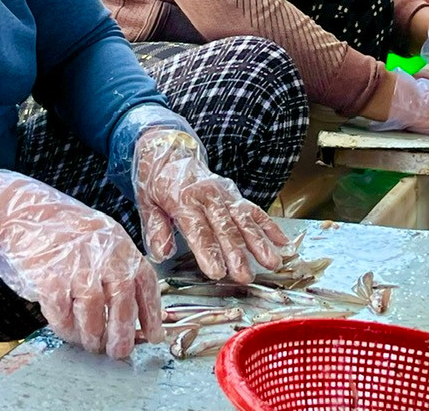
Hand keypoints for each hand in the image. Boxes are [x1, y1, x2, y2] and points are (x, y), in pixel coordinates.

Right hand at [0, 170, 160, 358]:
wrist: (21, 213)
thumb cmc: (60, 228)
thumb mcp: (98, 236)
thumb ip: (116, 264)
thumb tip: (134, 308)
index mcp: (118, 244)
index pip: (144, 282)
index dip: (151, 313)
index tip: (154, 335)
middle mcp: (102, 255)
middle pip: (122, 304)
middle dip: (122, 335)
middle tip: (119, 352)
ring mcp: (75, 268)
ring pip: (93, 316)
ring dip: (93, 337)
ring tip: (91, 344)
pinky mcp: (50, 281)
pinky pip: (63, 317)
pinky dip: (66, 330)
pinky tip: (67, 331)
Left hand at [133, 130, 287, 284]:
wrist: (169, 152)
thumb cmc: (156, 181)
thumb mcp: (146, 202)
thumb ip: (156, 228)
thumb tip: (162, 254)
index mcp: (183, 198)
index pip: (197, 228)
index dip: (208, 250)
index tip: (217, 271)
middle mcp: (207, 195)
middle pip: (224, 227)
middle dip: (237, 252)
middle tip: (245, 275)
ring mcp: (223, 193)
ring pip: (244, 219)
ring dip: (259, 242)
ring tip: (272, 262)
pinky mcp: (233, 193)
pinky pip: (253, 209)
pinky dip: (269, 225)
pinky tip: (281, 242)